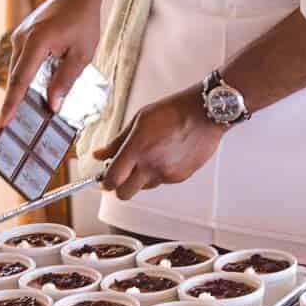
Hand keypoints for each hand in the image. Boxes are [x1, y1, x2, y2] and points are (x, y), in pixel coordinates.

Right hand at [0, 0, 100, 130]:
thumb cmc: (83, 20)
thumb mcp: (82, 53)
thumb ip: (66, 79)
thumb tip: (53, 105)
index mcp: (37, 42)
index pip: (21, 80)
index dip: (12, 104)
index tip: (2, 123)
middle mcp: (22, 40)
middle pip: (15, 78)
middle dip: (12, 104)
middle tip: (8, 129)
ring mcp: (20, 37)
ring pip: (17, 71)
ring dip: (20, 92)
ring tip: (20, 117)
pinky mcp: (23, 38)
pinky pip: (21, 63)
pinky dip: (25, 79)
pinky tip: (32, 94)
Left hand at [94, 88, 222, 200]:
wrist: (205, 113)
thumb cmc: (174, 111)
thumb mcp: (138, 120)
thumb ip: (116, 142)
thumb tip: (100, 154)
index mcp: (137, 149)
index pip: (112, 180)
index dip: (106, 182)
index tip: (105, 178)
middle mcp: (151, 165)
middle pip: (125, 194)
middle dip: (121, 187)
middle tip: (123, 174)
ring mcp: (167, 174)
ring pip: (145, 187)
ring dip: (142, 178)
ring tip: (150, 157)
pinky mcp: (181, 177)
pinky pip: (163, 181)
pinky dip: (160, 173)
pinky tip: (166, 155)